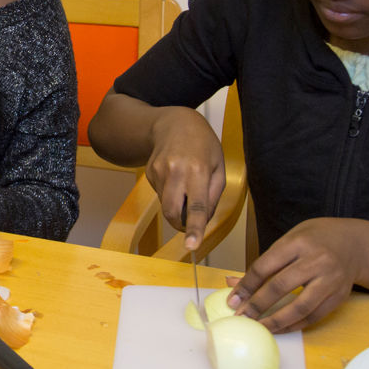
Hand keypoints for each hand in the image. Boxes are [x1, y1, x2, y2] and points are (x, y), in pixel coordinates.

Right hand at [143, 108, 225, 249]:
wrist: (174, 123)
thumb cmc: (202, 144)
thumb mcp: (218, 167)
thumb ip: (213, 195)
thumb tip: (202, 220)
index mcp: (198, 169)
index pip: (196, 205)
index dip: (194, 227)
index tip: (191, 245)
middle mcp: (175, 170)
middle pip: (172, 211)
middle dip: (180, 224)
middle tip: (190, 224)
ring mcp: (159, 171)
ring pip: (165, 205)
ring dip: (177, 206)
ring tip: (186, 186)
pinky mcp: (149, 173)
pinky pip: (160, 195)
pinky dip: (170, 194)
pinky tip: (176, 177)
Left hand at [228, 217, 368, 331]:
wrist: (356, 243)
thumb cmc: (315, 239)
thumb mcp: (289, 240)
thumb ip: (264, 262)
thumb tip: (232, 283)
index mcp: (298, 243)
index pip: (265, 266)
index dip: (246, 285)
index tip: (232, 300)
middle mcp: (316, 260)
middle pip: (280, 286)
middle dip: (257, 305)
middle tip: (241, 317)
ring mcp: (330, 280)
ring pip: (299, 307)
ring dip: (276, 321)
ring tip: (259, 327)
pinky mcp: (339, 296)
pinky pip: (314, 316)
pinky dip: (295, 325)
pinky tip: (280, 327)